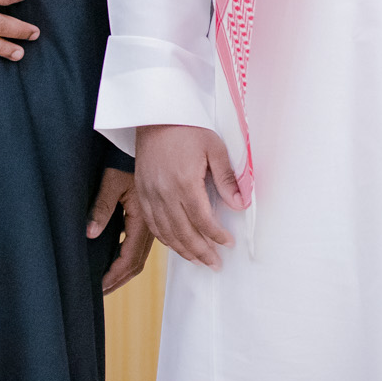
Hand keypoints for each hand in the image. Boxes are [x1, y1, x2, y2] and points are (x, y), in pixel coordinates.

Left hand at [87, 166, 155, 293]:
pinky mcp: (150, 218)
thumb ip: (101, 208)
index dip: (114, 275)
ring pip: (140, 256)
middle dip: (118, 279)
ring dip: (124, 271)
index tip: (99, 286)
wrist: (153, 142)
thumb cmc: (129, 159)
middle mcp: (151, 224)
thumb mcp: (112, 181)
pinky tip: (118, 260)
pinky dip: (129, 258)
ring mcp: (152, 222)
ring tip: (108, 281)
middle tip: (101, 291)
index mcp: (142, 218)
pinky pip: (141, 246)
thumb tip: (90, 233)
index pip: (129, 258)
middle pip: (137, 263)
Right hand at [134, 125, 244, 269]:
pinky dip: (165, 239)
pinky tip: (176, 244)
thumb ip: (227, 179)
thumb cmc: (187, 128)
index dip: (216, 236)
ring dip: (183, 250)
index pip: (202, 220)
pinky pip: (152, 224)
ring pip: (166, 233)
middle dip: (201, 252)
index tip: (228, 244)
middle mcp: (164, 193)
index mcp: (184, 183)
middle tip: (215, 264)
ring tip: (198, 260)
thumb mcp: (214, 148)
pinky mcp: (142, 193)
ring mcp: (150, 195)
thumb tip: (240, 204)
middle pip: (183, 233)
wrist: (155, 116)